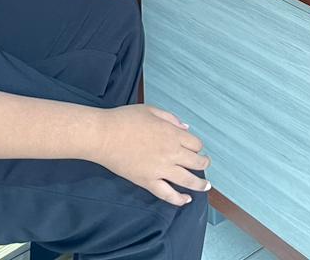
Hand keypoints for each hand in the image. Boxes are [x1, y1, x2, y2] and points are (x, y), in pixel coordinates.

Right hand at [94, 105, 210, 204]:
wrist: (104, 136)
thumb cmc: (124, 119)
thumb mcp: (150, 110)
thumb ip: (170, 118)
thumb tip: (185, 128)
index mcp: (172, 133)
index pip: (195, 143)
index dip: (197, 146)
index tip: (194, 147)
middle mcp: (171, 152)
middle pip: (196, 162)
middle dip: (204, 163)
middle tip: (205, 164)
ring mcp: (160, 169)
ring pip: (187, 180)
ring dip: (200, 184)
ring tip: (205, 186)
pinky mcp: (148, 181)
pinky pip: (167, 194)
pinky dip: (179, 199)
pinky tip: (186, 200)